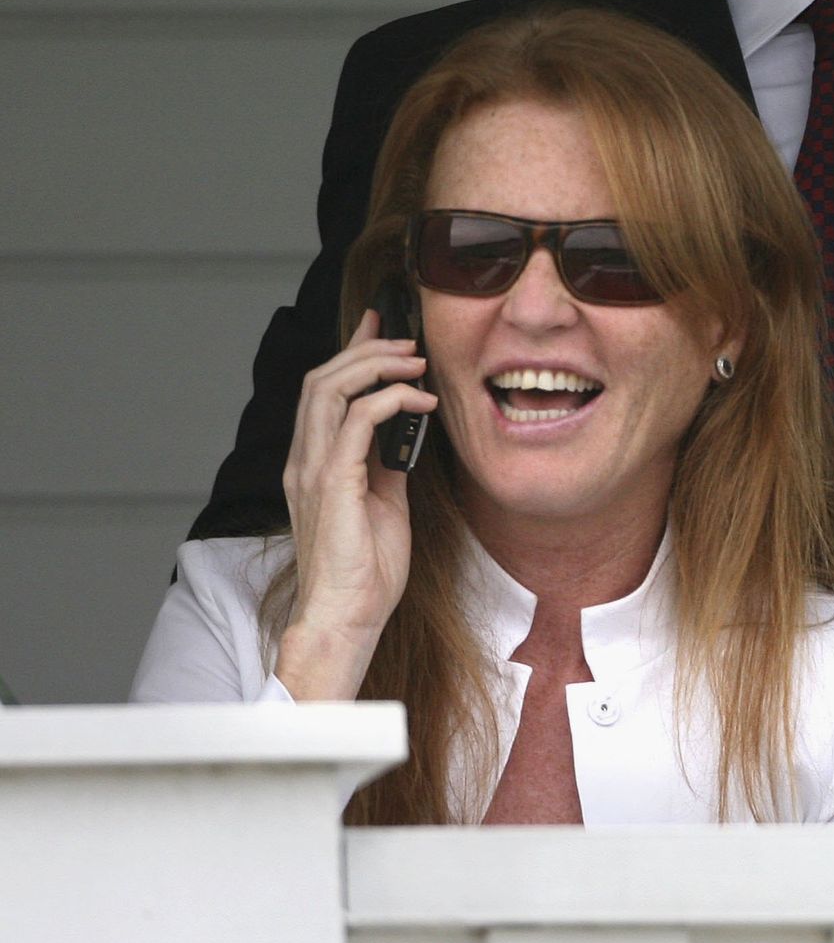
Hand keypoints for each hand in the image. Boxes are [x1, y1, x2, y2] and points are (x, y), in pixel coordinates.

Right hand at [276, 308, 436, 700]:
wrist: (348, 616)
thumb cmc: (365, 572)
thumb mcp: (383, 505)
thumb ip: (385, 466)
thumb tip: (405, 435)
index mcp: (313, 464)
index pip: (323, 391)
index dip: (350, 352)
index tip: (381, 327)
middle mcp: (305, 461)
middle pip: (322, 379)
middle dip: (366, 349)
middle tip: (408, 341)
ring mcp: (313, 471)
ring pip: (330, 390)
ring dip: (376, 367)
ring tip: (415, 363)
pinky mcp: (333, 484)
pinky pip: (354, 423)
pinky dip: (389, 402)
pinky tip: (420, 403)